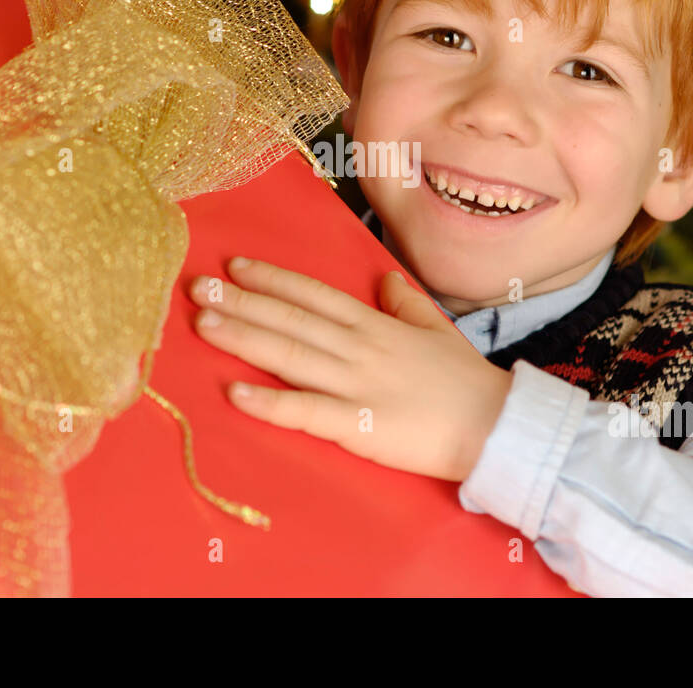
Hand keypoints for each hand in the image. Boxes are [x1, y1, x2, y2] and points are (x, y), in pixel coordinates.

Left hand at [188, 257, 513, 481]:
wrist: (496, 426)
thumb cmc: (466, 381)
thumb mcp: (436, 328)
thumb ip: (405, 303)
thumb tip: (384, 279)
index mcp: (376, 325)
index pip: (314, 294)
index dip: (273, 279)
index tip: (235, 265)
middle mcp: (359, 348)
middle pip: (291, 319)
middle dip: (242, 301)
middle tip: (196, 287)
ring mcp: (356, 385)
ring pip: (290, 355)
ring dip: (244, 337)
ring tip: (203, 323)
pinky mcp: (358, 425)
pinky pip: (306, 411)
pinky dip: (270, 402)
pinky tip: (235, 392)